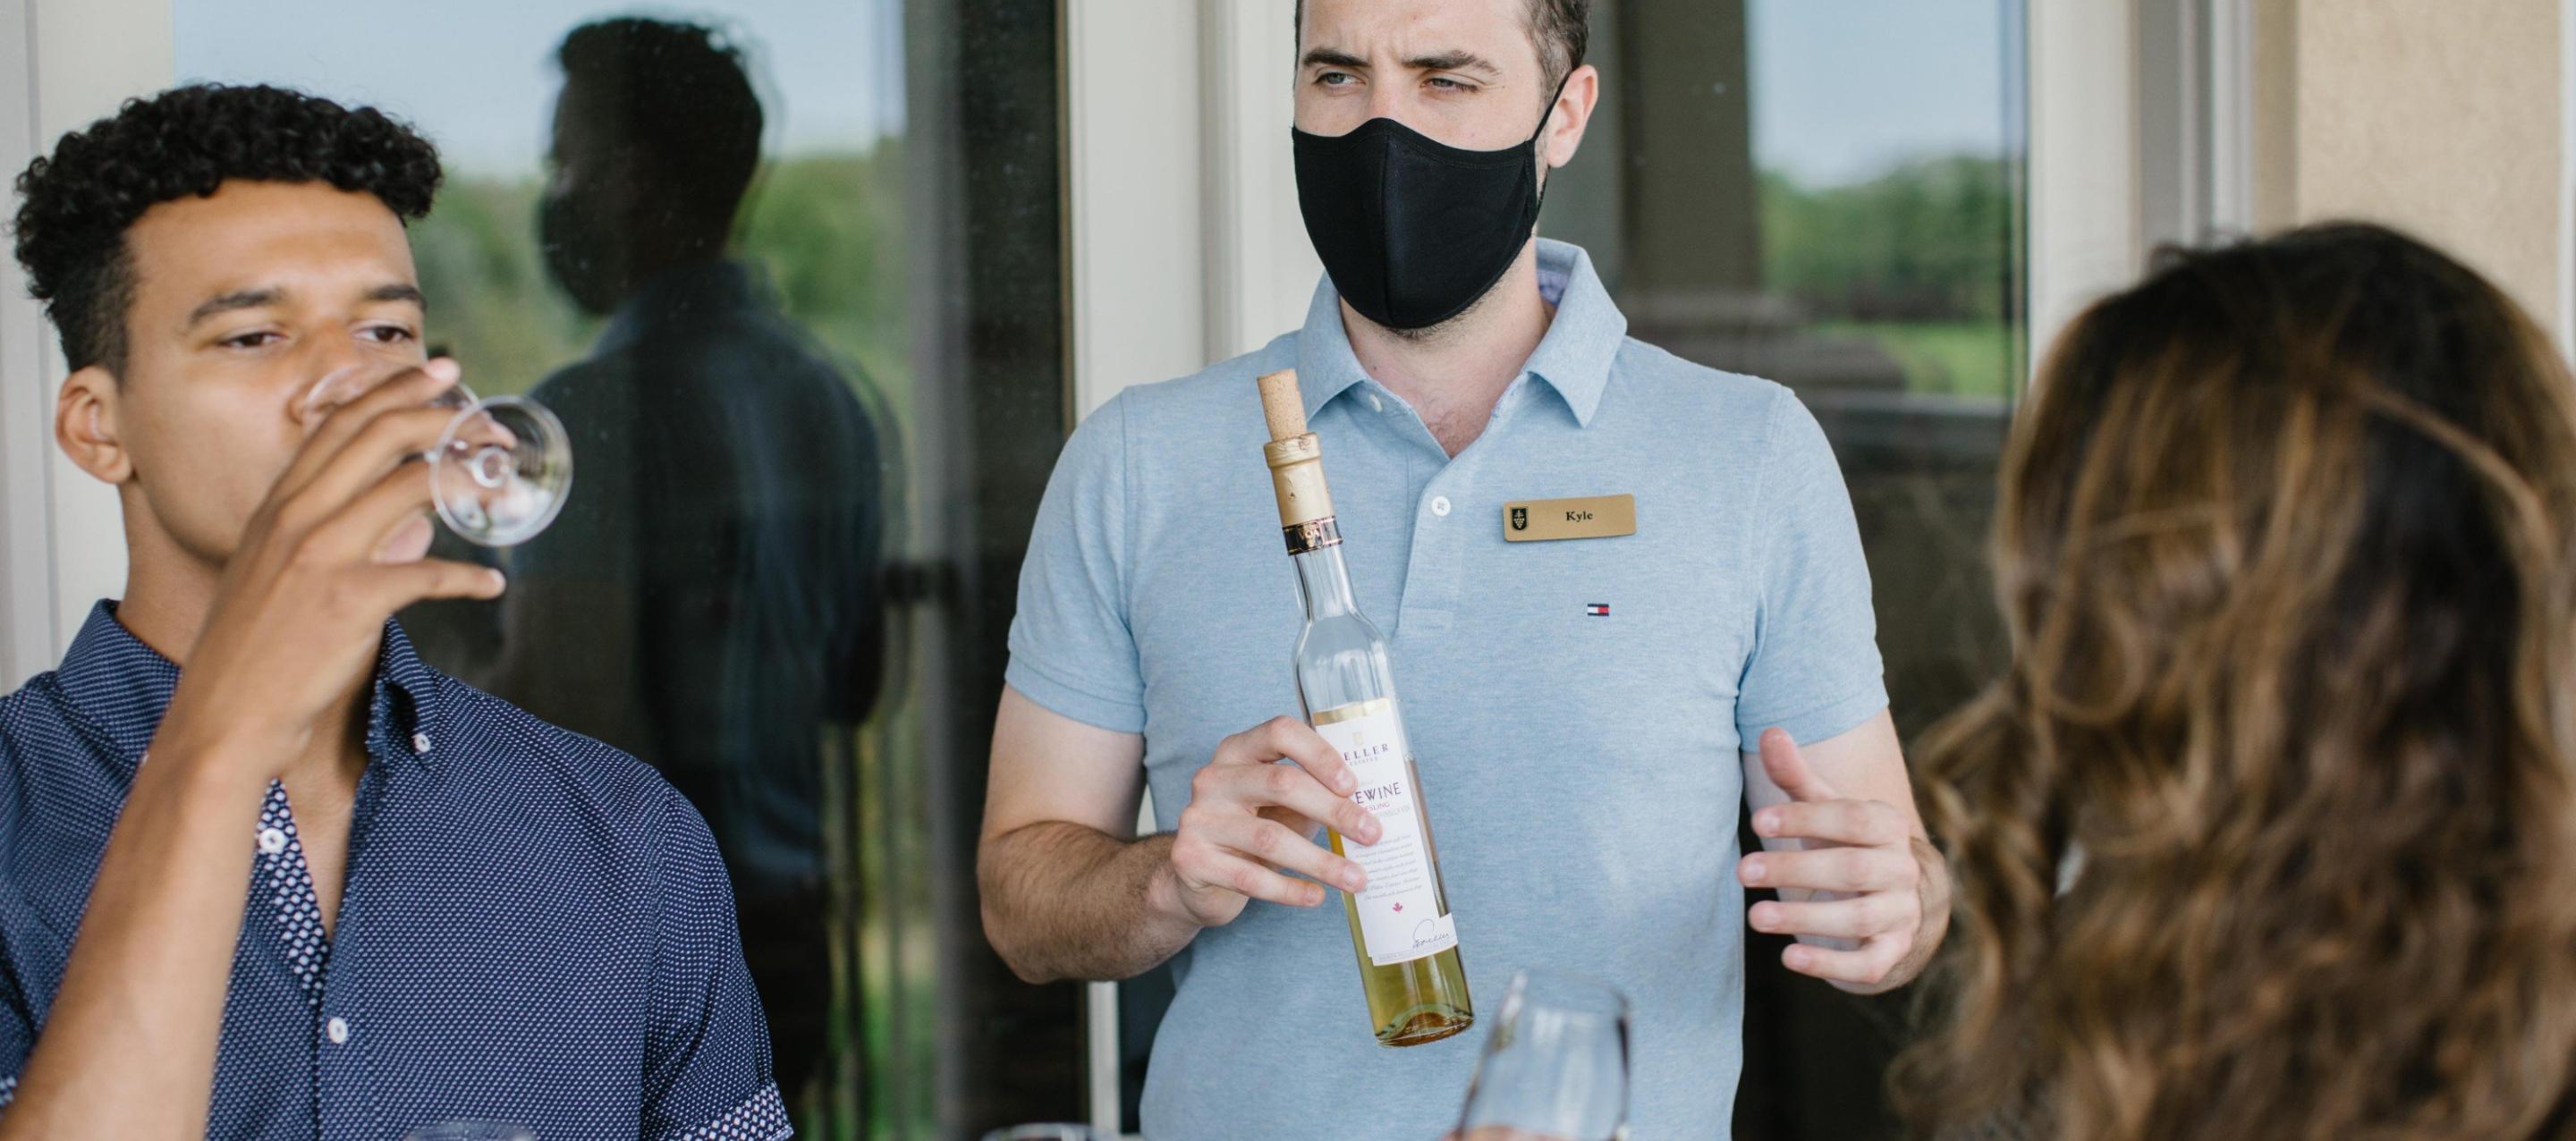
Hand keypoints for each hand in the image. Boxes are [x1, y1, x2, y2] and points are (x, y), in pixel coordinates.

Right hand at [155, 359, 507, 770]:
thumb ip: (318, 534)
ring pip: (411, 487)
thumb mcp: (270, 570)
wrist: (225, 713)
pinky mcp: (349, 602)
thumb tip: (390, 519)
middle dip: (442, 414)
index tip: (435, 373)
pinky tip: (491, 584)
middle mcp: (296, 518)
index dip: (392, 390)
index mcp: (278, 506)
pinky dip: (468, 578)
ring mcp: (320, 556)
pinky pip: (427, 574)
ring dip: (470, 482)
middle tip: (489, 416)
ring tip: (503, 488)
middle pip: (379, 437)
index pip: (339, 425)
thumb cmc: (253, 649)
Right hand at [1161, 716, 1384, 927]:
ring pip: (1269, 837)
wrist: (1196, 875)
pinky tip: (1317, 897)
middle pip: (1282, 783)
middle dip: (1334, 810)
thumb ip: (1317, 794)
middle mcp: (1214, 778)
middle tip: (1372, 834)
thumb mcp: (1282, 803)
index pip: (1280, 732)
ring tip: (1356, 879)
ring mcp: (1198, 818)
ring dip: (1321, 861)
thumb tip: (1374, 808)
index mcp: (1238, 751)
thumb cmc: (1253, 829)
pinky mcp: (1191, 859)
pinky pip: (1250, 877)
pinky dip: (1290, 890)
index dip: (1320, 754)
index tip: (1353, 785)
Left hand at [1739, 727, 1927, 991]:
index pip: (1851, 817)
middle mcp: (1901, 868)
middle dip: (1795, 870)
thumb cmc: (1843, 840)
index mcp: (1887, 825)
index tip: (1758, 819)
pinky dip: (1831, 964)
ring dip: (1804, 919)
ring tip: (1755, 917)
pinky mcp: (1892, 951)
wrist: (1889, 893)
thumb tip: (1770, 732)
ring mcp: (1901, 912)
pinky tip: (1789, 958)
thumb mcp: (1823, 807)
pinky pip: (1869, 963)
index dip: (1805, 818)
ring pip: (1857, 919)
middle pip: (1851, 869)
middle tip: (1743, 871)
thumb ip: (1796, 776)